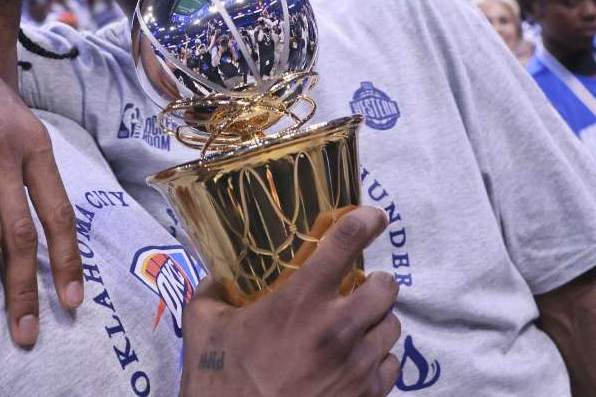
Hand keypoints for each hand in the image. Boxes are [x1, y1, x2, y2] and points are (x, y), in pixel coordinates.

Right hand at [0, 12, 81, 346]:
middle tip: (27, 332)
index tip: (71, 303)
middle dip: (26, 289)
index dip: (66, 262)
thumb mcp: (12, 116)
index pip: (59, 212)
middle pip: (22, 232)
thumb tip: (38, 223)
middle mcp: (3, 148)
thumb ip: (25, 164)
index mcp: (33, 142)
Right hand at [179, 207, 400, 396]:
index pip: (345, 242)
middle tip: (358, 287)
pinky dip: (378, 359)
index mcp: (299, 301)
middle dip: (375, 282)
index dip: (365, 221)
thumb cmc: (220, 381)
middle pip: (386, 286)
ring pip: (392, 326)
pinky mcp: (366, 396)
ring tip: (355, 327)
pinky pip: (391, 365)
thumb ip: (213, 291)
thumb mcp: (203, 325)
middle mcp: (337, 328)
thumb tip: (218, 274)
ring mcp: (356, 365)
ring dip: (376, 322)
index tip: (373, 217)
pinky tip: (355, 362)